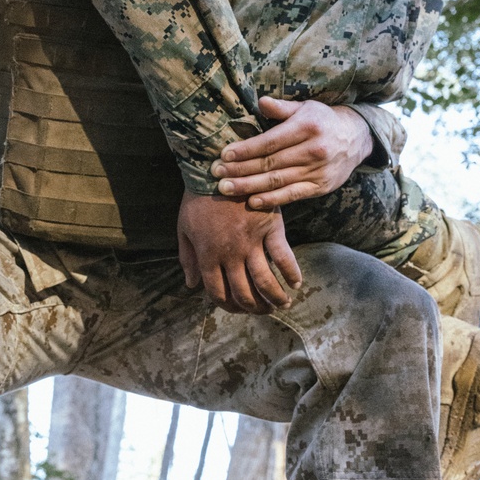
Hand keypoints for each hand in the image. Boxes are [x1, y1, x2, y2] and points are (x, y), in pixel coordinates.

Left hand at [177, 190, 301, 313]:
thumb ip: (188, 258)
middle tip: (264, 311)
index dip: (229, 306)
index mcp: (208, 256)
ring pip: (265, 281)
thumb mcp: (184, 228)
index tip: (238, 308)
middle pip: (244, 293)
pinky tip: (296, 282)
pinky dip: (291, 273)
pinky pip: (284, 257)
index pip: (218, 293)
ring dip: (275, 298)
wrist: (215, 169)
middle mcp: (230, 255)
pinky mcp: (270, 228)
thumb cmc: (197, 198)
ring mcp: (251, 242)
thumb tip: (191, 284)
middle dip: (255, 308)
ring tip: (282, 303)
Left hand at [212, 97, 374, 208]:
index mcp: (306, 127)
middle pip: (270, 163)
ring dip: (249, 186)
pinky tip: (252, 201)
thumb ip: (281, 108)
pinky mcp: (320, 187)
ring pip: (277, 181)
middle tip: (217, 174)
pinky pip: (292, 195)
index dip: (245, 150)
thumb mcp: (305, 107)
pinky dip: (271, 200)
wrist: (356, 138)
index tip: (224, 155)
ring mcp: (318, 171)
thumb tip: (260, 101)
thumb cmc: (322, 120)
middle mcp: (313, 150)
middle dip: (240, 170)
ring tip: (226, 188)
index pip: (269, 142)